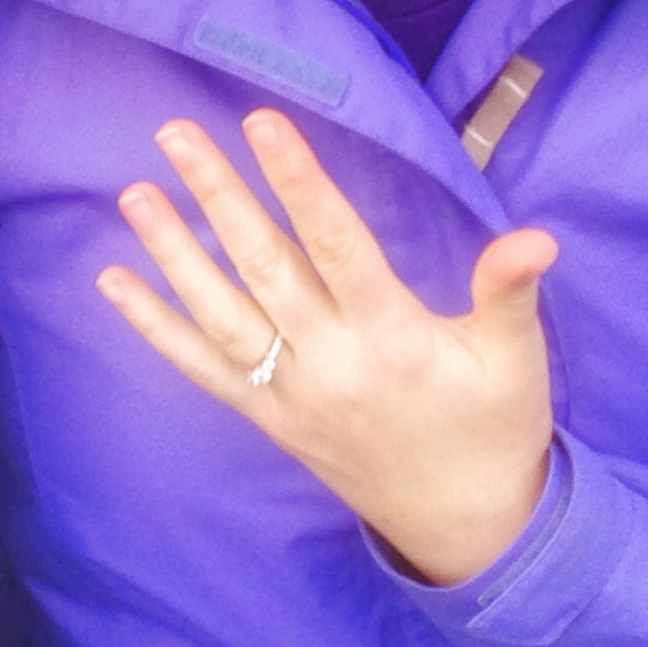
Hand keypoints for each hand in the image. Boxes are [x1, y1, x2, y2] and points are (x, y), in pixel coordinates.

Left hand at [93, 109, 559, 585]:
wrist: (465, 525)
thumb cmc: (495, 427)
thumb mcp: (517, 359)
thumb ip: (510, 292)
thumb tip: (534, 239)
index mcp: (393, 338)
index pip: (337, 244)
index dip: (299, 181)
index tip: (263, 121)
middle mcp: (330, 363)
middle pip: (264, 267)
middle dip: (218, 196)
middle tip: (175, 133)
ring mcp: (290, 394)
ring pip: (220, 314)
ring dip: (173, 252)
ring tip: (134, 194)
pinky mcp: (267, 418)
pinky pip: (201, 369)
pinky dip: (154, 326)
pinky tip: (113, 281)